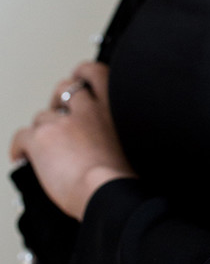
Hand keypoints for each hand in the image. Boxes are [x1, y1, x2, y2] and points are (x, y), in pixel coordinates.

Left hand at [9, 61, 136, 220]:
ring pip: (43, 116)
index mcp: (113, 108)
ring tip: (43, 144)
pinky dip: (20, 146)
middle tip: (57, 110)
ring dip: (43, 129)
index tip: (81, 74)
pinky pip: (22, 136)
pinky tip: (23, 156)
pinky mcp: (40, 139)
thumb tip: (107, 147)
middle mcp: (88, 109)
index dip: (84, 72)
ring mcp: (62, 122)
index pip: (97, 73)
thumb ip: (119, 137)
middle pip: (65, 87)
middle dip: (59, 97)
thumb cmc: (124, 178)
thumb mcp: (134, 147)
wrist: (108, 191)